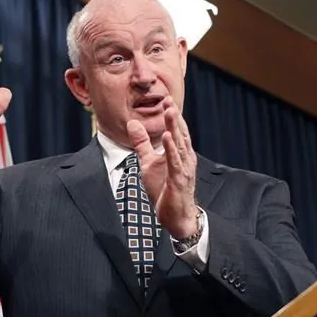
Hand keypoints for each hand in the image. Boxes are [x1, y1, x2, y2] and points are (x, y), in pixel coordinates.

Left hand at [126, 97, 199, 238]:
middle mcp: (185, 158)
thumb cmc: (165, 190)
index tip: (165, 99)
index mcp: (179, 153)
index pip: (176, 130)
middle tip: (168, 100)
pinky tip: (167, 138)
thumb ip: (142, 144)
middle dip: (174, 117)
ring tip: (169, 112)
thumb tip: (132, 124)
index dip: (171, 115)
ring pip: (179, 145)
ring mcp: (183, 169)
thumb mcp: (148, 163)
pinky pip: (175, 162)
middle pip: (179, 133)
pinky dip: (171, 149)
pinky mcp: (179, 180)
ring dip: (174, 128)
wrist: (176, 216)